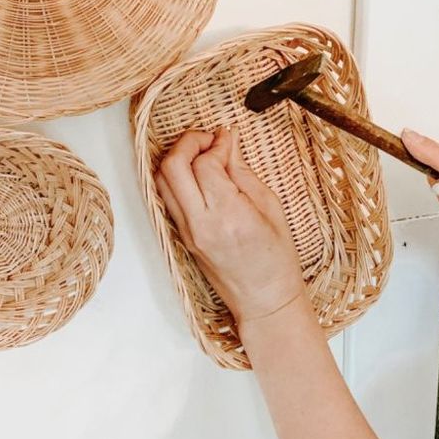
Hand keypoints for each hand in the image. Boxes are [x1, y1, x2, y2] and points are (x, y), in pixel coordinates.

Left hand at [155, 127, 306, 326]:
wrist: (264, 300)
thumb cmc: (276, 260)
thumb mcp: (270, 207)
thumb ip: (243, 172)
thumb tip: (227, 142)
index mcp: (229, 216)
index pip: (205, 164)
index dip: (215, 143)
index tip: (228, 138)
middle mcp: (201, 224)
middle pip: (172, 167)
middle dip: (187, 142)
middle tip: (208, 139)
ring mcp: (186, 232)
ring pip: (161, 181)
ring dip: (177, 158)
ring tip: (202, 154)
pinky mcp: (181, 237)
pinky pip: (166, 197)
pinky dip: (175, 177)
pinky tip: (196, 173)